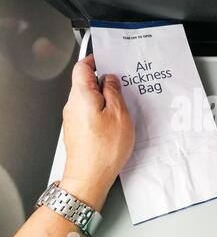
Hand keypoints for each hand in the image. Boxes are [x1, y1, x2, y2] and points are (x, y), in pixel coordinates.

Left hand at [60, 55, 134, 210]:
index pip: (81, 67)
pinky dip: (102, 110)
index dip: (94, 60)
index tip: (107, 60)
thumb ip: (114, 91)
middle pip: (85, 83)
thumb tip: (111, 79)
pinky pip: (89, 112)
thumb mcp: (119, 114)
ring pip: (88, 98)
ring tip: (123, 105)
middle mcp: (73, 105)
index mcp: (81, 96)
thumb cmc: (103, 150)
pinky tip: (115, 120)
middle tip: (122, 84)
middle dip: (104, 80)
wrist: (89, 177)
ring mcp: (73, 118)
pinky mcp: (78, 130)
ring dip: (104, 97)